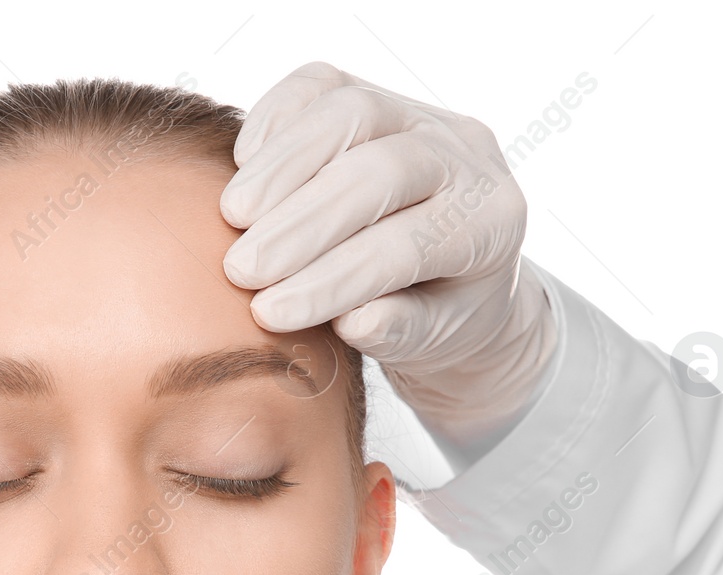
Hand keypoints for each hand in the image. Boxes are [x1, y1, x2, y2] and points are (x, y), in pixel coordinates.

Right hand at [220, 60, 557, 444]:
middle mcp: (466, 154)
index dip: (332, 280)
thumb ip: (401, 333)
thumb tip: (353, 320)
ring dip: (280, 167)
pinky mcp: (370, 91)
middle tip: (241, 268)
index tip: (269, 313)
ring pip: (348, 112)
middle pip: (379, 171)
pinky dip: (273, 122)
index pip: (405, 246)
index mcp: (490, 223)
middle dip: (301, 222)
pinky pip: (319, 84)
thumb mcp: (435, 341)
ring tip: (232, 217)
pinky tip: (241, 170)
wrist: (450, 266)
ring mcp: (418, 113)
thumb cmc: (440, 312)